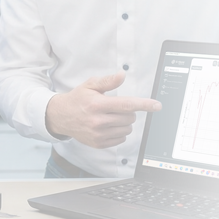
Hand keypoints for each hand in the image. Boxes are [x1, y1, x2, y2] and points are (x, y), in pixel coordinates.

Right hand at [44, 71, 160, 147]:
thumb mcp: (89, 85)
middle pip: (129, 117)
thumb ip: (107, 81)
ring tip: (111, 116)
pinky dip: (119, 132)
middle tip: (115, 107)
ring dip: (124, 123)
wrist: (61, 116)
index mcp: (97, 104)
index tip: (157, 105)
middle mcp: (98, 121)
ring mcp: (98, 134)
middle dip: (128, 111)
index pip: (126, 104)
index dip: (144, 104)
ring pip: (127, 129)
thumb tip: (122, 75)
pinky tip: (108, 126)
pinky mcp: (98, 143)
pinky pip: (121, 139)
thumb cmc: (77, 99)